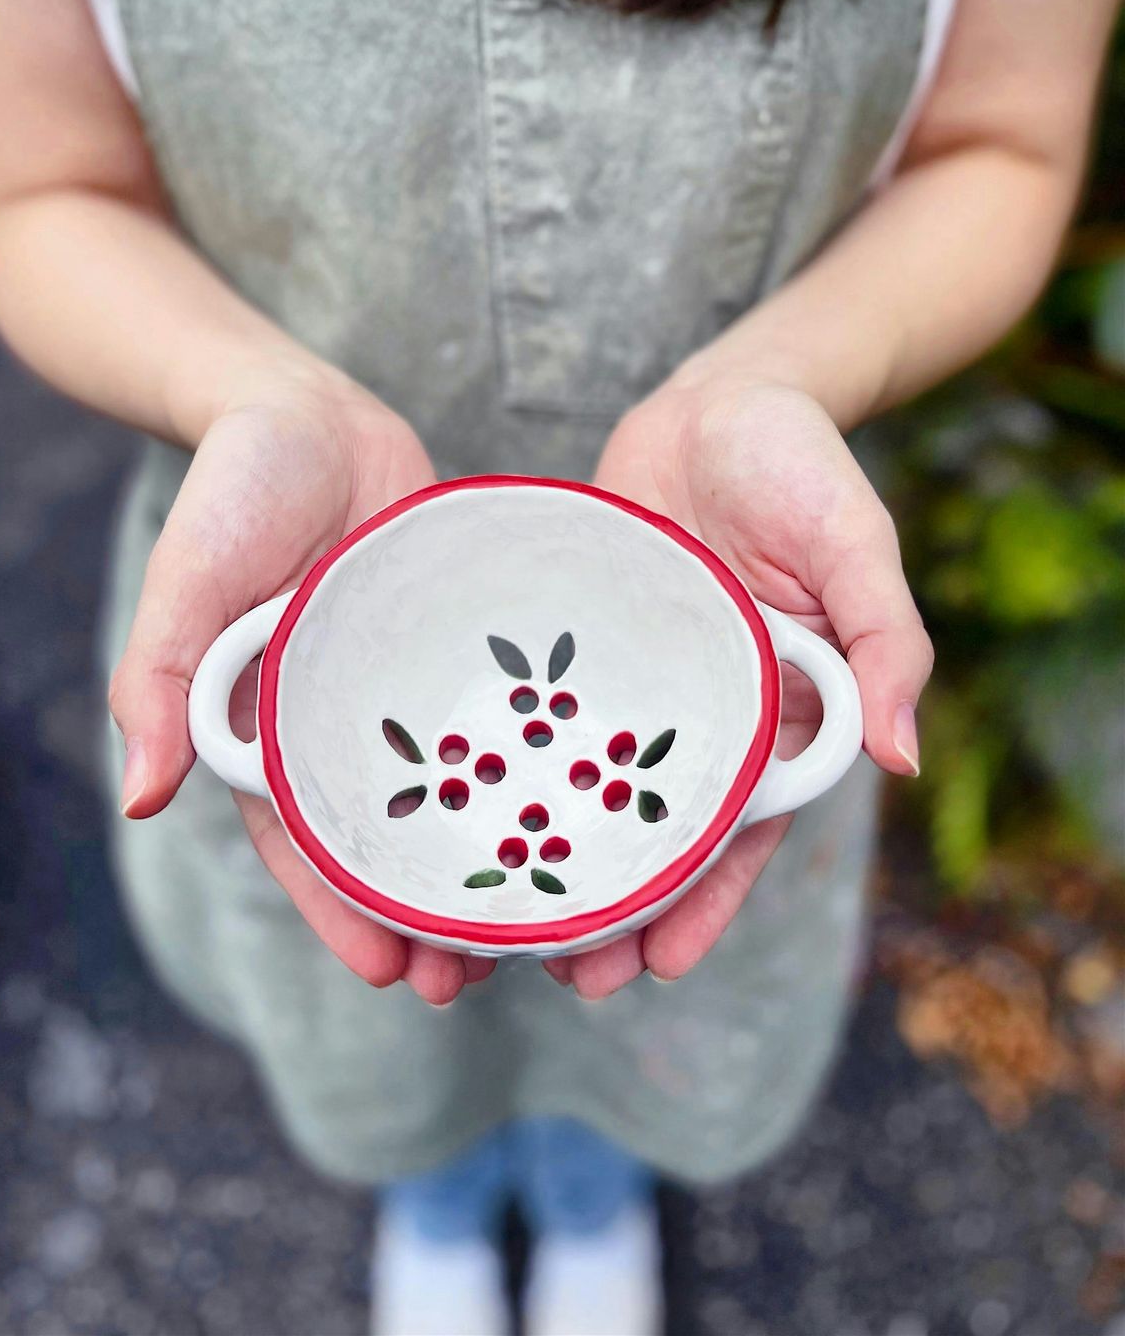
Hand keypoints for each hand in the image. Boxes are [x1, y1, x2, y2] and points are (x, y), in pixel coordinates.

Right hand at [108, 366, 494, 1003]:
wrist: (307, 409)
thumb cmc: (233, 490)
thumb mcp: (188, 578)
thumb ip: (162, 676)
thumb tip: (140, 797)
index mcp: (271, 726)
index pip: (307, 844)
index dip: (341, 913)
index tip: (390, 973)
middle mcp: (343, 719)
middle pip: (388, 837)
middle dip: (424, 911)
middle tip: (477, 977)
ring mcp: (406, 685)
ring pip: (453, 790)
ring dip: (486, 854)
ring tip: (540, 920)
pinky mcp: (457, 643)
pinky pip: (495, 714)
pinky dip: (525, 763)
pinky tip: (572, 800)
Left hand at [546, 380, 931, 999]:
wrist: (723, 398)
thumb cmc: (804, 465)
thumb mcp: (857, 546)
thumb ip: (885, 644)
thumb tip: (904, 758)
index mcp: (776, 713)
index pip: (741, 832)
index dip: (704, 902)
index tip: (660, 966)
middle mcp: (700, 713)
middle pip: (654, 833)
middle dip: (616, 908)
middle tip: (563, 975)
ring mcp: (635, 684)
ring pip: (588, 791)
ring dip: (552, 857)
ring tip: (497, 927)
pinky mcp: (582, 646)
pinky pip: (545, 717)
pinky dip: (515, 769)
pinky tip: (468, 810)